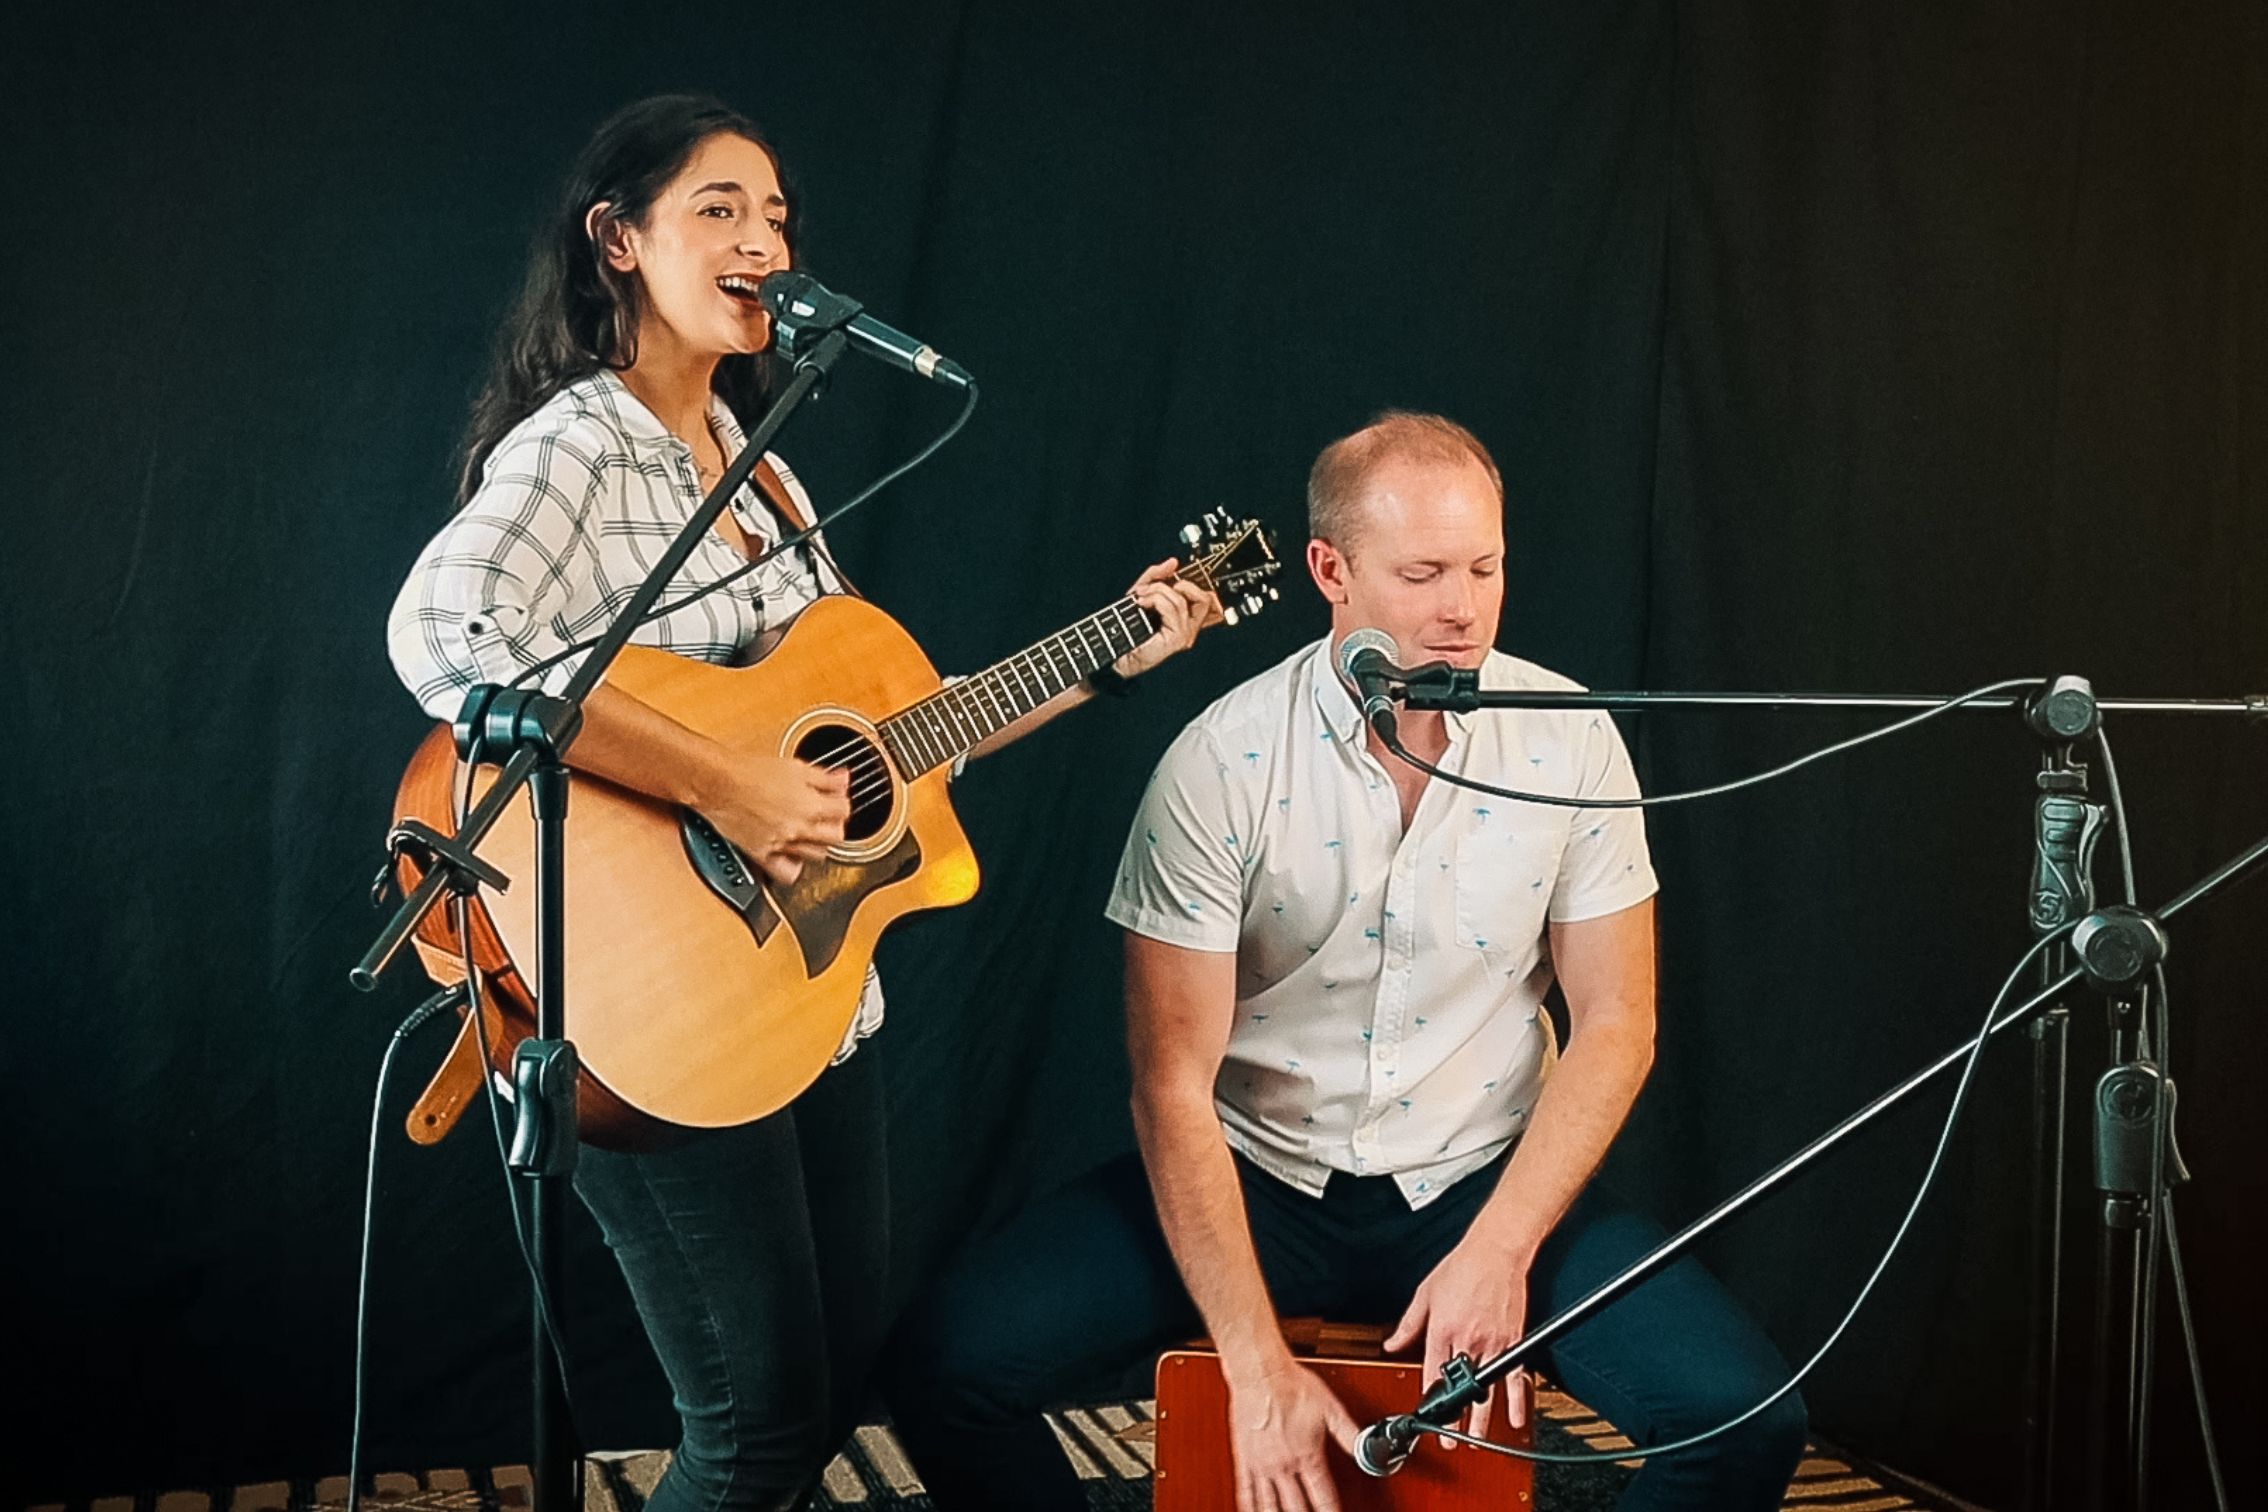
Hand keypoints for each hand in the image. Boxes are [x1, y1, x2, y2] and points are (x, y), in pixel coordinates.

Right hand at [694, 753, 850, 885]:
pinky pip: (787, 873)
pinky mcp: (763, 855)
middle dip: (834, 824)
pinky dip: (794, 868)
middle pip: (835, 836)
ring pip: (817, 855)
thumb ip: (824, 777)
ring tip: (810, 831)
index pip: (843, 810)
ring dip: (818, 843)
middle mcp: (799, 829)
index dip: (842, 802)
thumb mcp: (795, 767)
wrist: (718, 782)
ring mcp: (782, 845)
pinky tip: (793, 855)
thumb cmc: (750, 771)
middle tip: (826, 814)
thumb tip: (843, 780)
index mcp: (810, 805)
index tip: (836, 798)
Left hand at [1112, 558, 1220, 678]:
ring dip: (1157, 591)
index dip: (1193, 583)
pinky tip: (1142, 603)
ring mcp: (1186, 634)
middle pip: (1205, 598)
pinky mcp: (1178, 638)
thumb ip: (1156, 576)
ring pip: (1181, 600)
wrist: (1117, 652)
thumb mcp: (1143, 593)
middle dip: (1180, 584)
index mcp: (1187, 618)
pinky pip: (1173, 609)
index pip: (1208, 597)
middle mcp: (1191, 627)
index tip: (1173, 578)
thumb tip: (1173, 562)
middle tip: (1157, 587)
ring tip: (1141, 596)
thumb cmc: (1129, 630)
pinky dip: (1155, 600)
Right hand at [1223, 1359, 1361, 1511]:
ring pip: (1269, 1505)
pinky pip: (1245, 1489)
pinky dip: (1249, 1505)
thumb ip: (1350, 1434)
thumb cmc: (1292, 1385)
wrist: (1261, 1372)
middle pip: (1296, 1508)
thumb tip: (1367, 1448)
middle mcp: (1284, 1465)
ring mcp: (1262, 1464)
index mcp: (1308, 1455)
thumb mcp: (1331, 1408)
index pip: (1323, 1497)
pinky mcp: (1245, 1458)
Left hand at [1384, 1242, 1531, 1447]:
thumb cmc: (1461, 1267)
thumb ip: (1408, 1324)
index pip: (1431, 1373)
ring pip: (1486, 1389)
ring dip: (1481, 1419)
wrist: (1496, 1250)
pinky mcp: (1514, 1340)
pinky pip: (1516, 1378)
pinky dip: (1517, 1401)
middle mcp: (1466, 1339)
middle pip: (1459, 1388)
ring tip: (1476, 1440)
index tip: (1425, 1415)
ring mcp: (1492, 1342)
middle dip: (1455, 1419)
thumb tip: (1392, 1344)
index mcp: (1442, 1329)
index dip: (1427, 1398)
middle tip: (1451, 1441)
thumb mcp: (1425, 1293)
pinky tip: (1516, 1419)